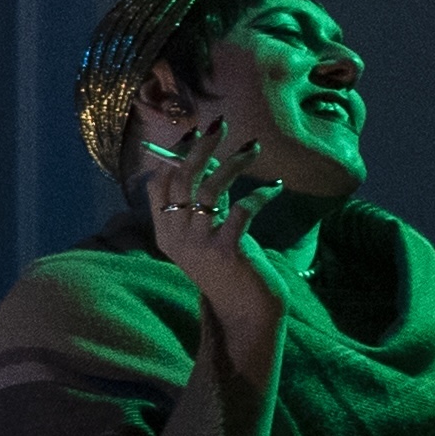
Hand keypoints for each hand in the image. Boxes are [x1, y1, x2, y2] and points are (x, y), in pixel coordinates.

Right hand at [144, 119, 287, 340]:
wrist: (245, 312)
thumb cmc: (229, 269)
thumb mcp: (208, 234)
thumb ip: (204, 204)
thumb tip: (210, 162)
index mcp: (165, 233)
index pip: (158, 184)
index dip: (175, 154)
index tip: (197, 133)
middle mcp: (175, 237)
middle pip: (181, 179)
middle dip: (201, 146)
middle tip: (222, 124)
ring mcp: (199, 244)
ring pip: (210, 188)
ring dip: (234, 163)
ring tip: (253, 148)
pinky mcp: (226, 250)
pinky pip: (242, 210)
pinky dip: (261, 194)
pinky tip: (275, 189)